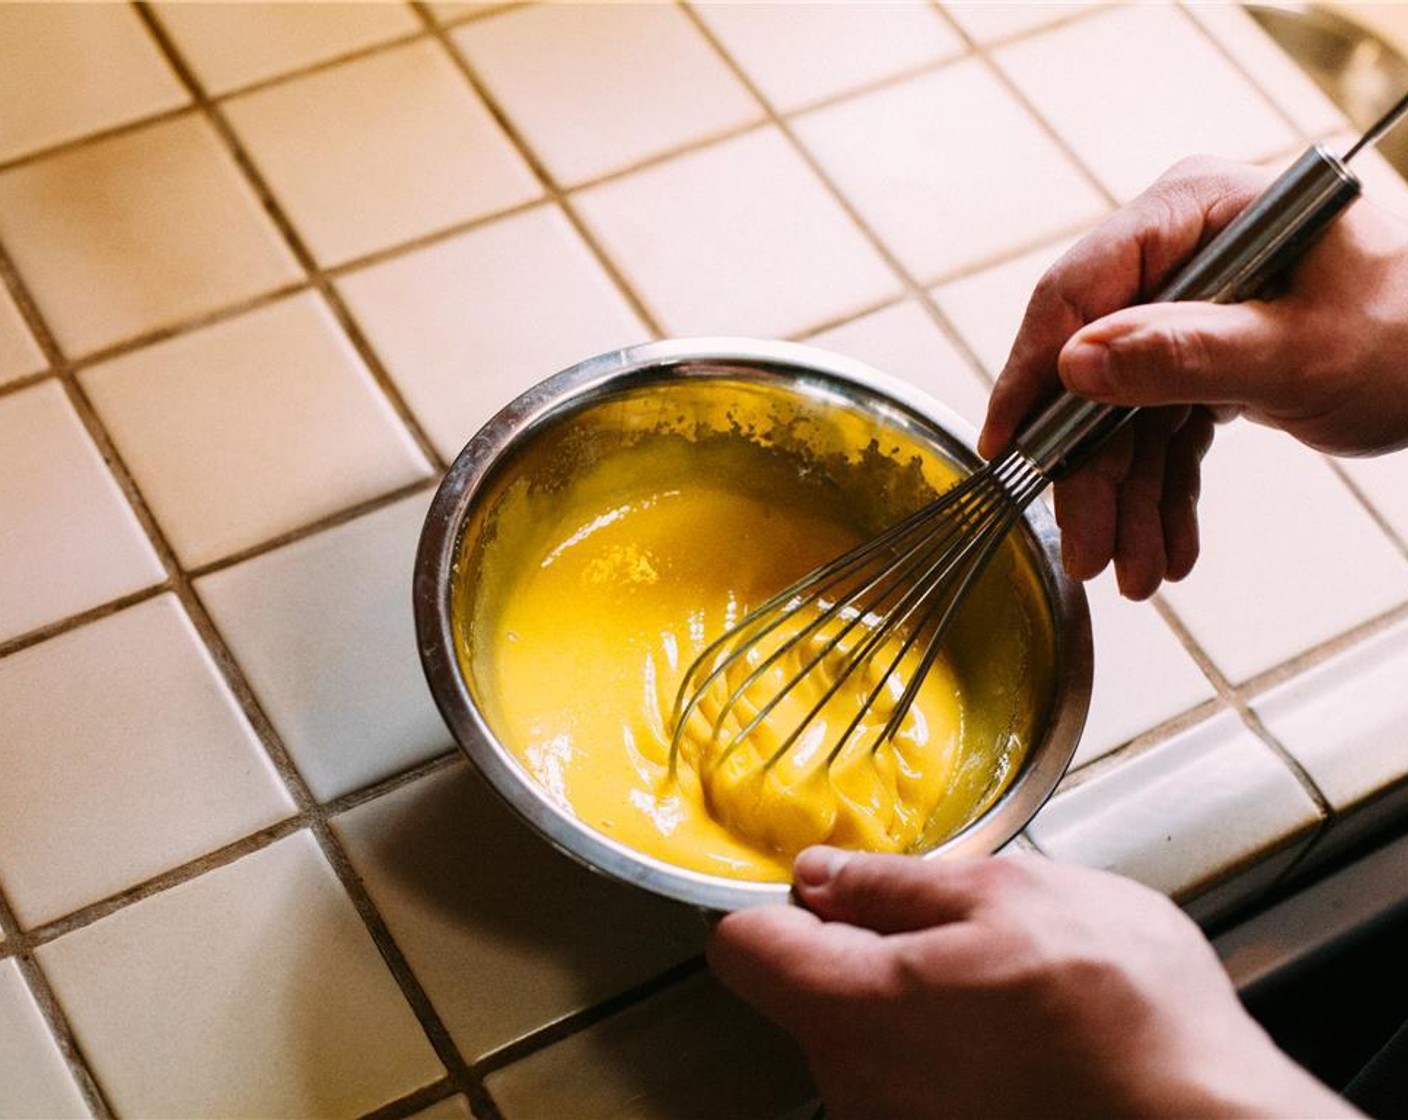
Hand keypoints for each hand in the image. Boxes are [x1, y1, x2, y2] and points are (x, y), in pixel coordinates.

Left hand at [708, 847, 1356, 1119]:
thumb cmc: (1123, 1016)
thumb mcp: (1008, 898)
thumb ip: (892, 885)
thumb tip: (821, 873)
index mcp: (851, 1006)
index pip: (741, 948)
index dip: (773, 904)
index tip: (818, 886)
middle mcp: (853, 1085)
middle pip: (808, 992)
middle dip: (867, 949)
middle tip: (961, 932)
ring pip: (867, 1037)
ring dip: (917, 1003)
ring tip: (1008, 992)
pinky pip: (913, 1082)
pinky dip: (949, 1054)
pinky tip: (1021, 1043)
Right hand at [978, 155, 1407, 598]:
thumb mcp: (1300, 350)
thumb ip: (1185, 354)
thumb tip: (1074, 362)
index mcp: (1199, 212)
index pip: (1081, 291)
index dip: (1033, 372)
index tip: (1007, 447)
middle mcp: (1185, 252)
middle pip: (1098, 367)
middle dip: (1095, 468)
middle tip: (1088, 549)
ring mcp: (1196, 305)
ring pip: (1128, 410)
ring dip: (1128, 496)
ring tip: (1135, 571)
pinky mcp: (1210, 353)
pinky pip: (1166, 426)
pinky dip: (1166, 488)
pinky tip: (1169, 544)